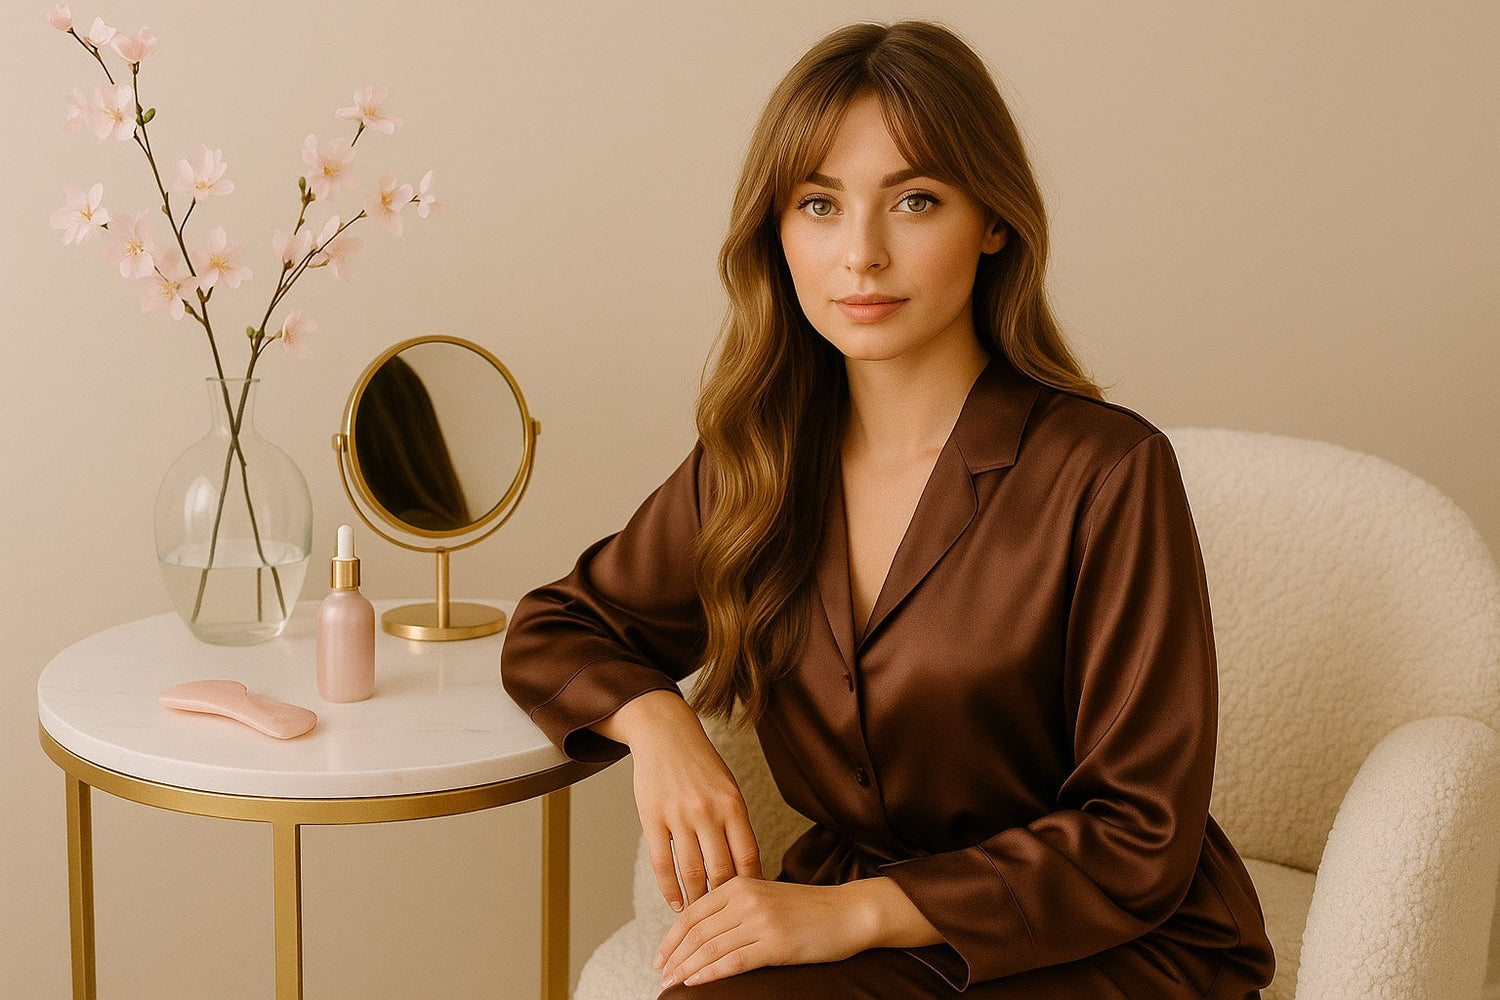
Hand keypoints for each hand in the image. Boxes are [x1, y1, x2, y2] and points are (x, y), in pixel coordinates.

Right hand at [593, 691, 760, 909]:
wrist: (666, 734)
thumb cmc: (701, 765)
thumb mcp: (728, 788)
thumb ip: (735, 824)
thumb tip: (745, 868)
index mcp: (733, 804)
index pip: (748, 857)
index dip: (750, 886)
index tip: (750, 905)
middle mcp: (708, 811)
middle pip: (721, 870)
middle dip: (725, 901)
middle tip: (726, 922)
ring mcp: (679, 815)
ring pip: (692, 872)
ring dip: (697, 900)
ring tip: (700, 916)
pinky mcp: (652, 818)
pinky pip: (663, 863)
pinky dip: (670, 889)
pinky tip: (676, 904)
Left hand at [654, 877, 875, 988]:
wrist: (847, 912)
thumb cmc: (807, 910)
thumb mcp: (765, 898)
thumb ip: (735, 909)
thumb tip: (702, 934)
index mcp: (739, 886)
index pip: (692, 913)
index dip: (671, 938)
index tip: (659, 957)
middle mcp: (746, 899)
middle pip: (696, 931)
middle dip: (674, 957)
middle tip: (660, 976)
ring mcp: (761, 921)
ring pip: (710, 947)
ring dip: (686, 969)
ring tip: (671, 984)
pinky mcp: (775, 944)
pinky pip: (733, 961)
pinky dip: (709, 973)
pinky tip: (695, 983)